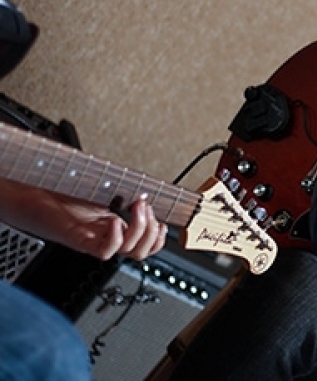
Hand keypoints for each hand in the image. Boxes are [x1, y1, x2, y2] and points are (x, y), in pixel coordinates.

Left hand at [0, 179, 167, 260]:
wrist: (25, 195)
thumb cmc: (56, 191)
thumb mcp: (99, 191)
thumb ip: (121, 193)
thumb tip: (144, 190)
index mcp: (111, 228)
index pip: (145, 246)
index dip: (159, 238)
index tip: (163, 221)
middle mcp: (103, 238)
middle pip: (142, 251)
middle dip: (152, 229)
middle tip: (146, 207)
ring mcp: (91, 240)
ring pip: (128, 252)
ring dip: (139, 228)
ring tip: (134, 207)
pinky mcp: (77, 240)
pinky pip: (103, 251)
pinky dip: (114, 236)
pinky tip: (113, 220)